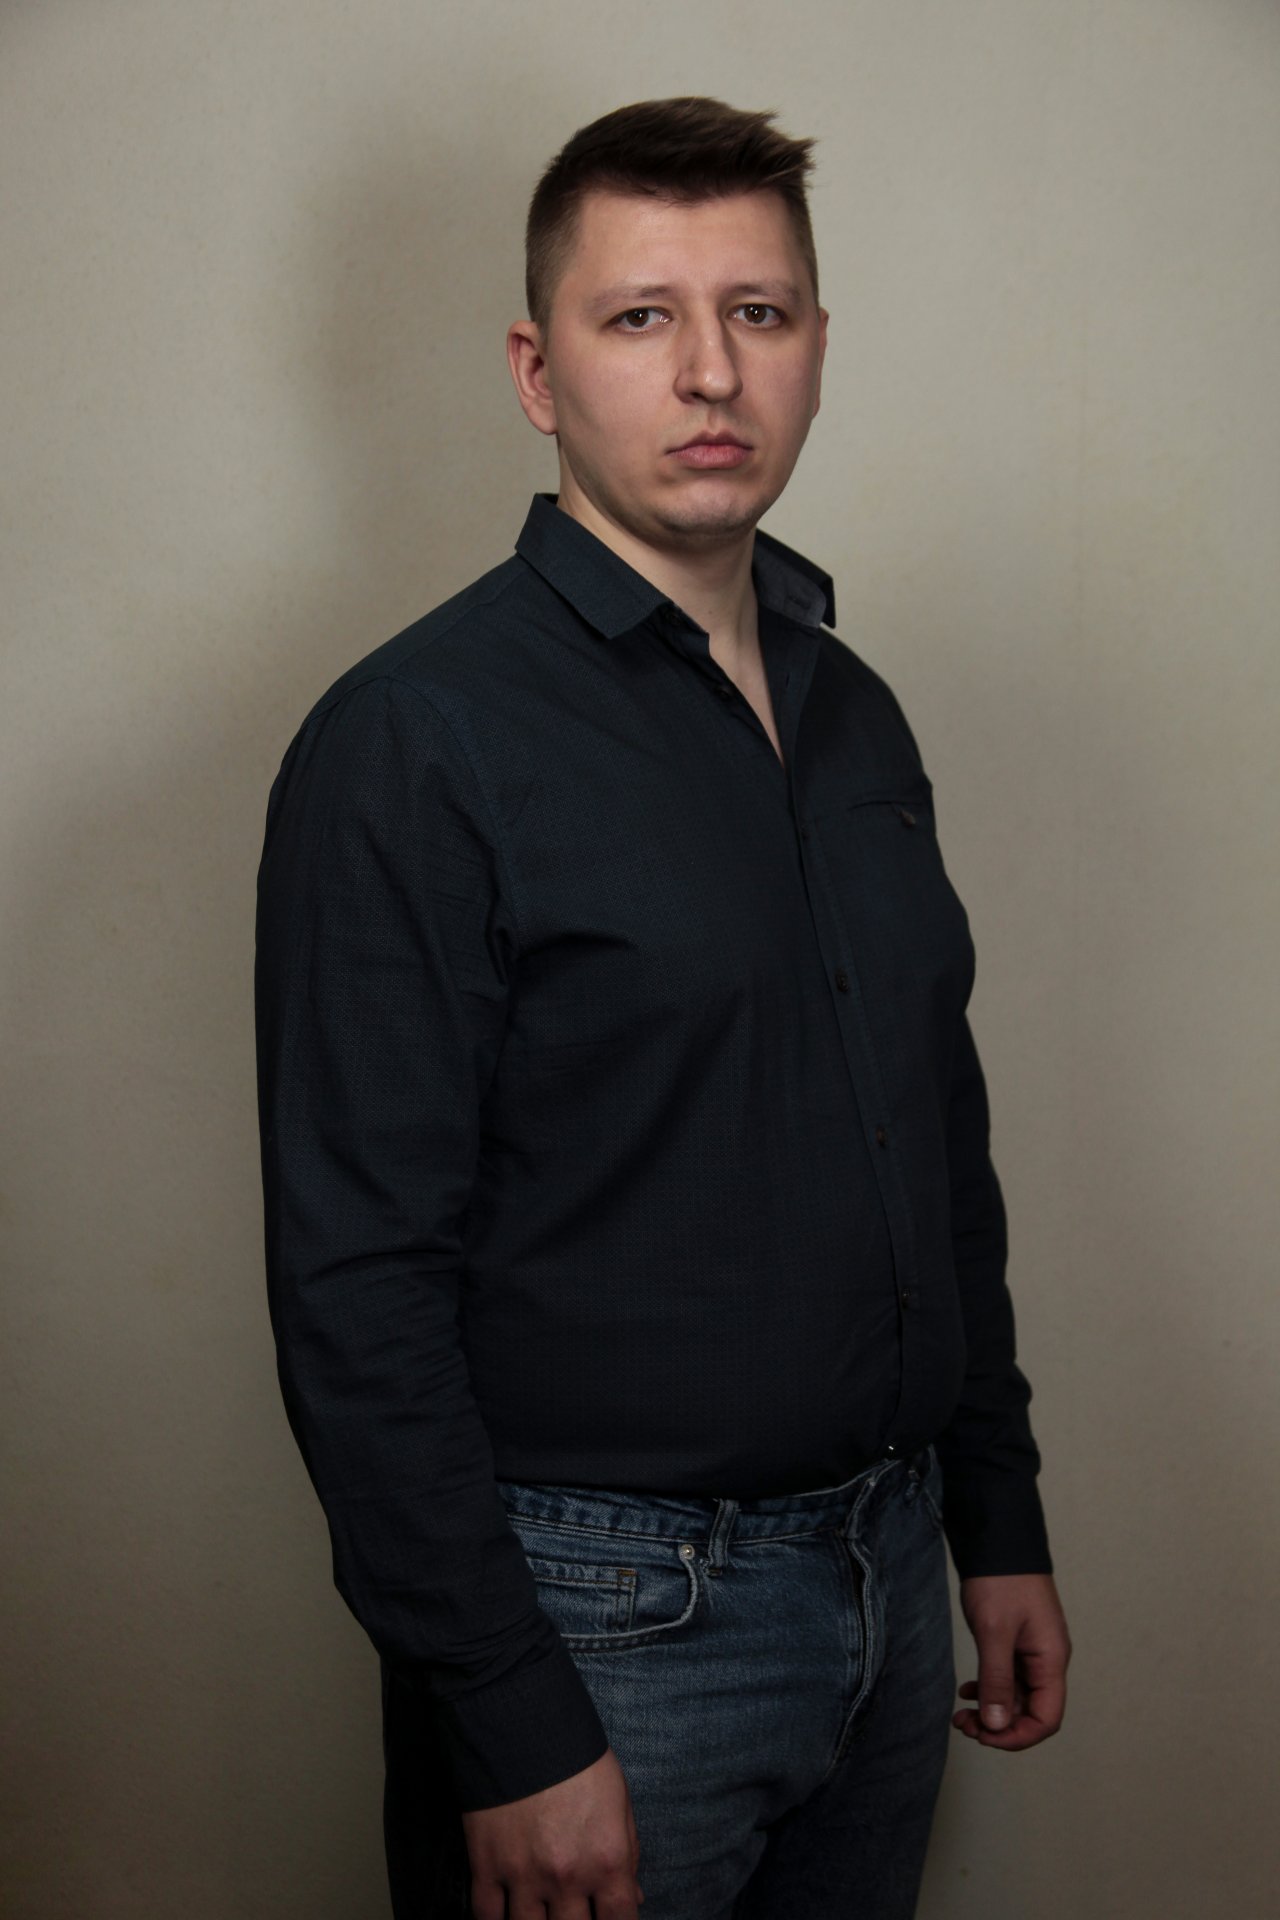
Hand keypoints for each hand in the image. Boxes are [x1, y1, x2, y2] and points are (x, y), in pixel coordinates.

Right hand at [461, 1745, 644, 1918]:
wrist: (520, 1720)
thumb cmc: (576, 1756)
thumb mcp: (618, 1797)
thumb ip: (628, 1850)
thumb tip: (633, 1894)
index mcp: (607, 1860)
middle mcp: (568, 1877)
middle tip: (573, 1912)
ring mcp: (524, 1876)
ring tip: (543, 1913)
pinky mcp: (486, 1866)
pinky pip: (487, 1917)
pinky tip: (506, 1916)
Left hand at [954, 1572, 1070, 1750]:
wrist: (998, 1539)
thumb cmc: (1001, 1581)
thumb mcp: (995, 1632)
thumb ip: (997, 1679)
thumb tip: (997, 1726)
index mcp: (1051, 1661)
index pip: (1046, 1719)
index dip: (1017, 1737)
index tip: (984, 1737)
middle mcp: (1047, 1661)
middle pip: (1030, 1712)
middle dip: (998, 1726)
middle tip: (963, 1725)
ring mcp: (1033, 1652)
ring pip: (1017, 1696)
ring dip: (991, 1710)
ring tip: (960, 1714)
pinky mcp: (1017, 1642)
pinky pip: (1008, 1678)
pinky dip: (989, 1688)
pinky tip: (967, 1689)